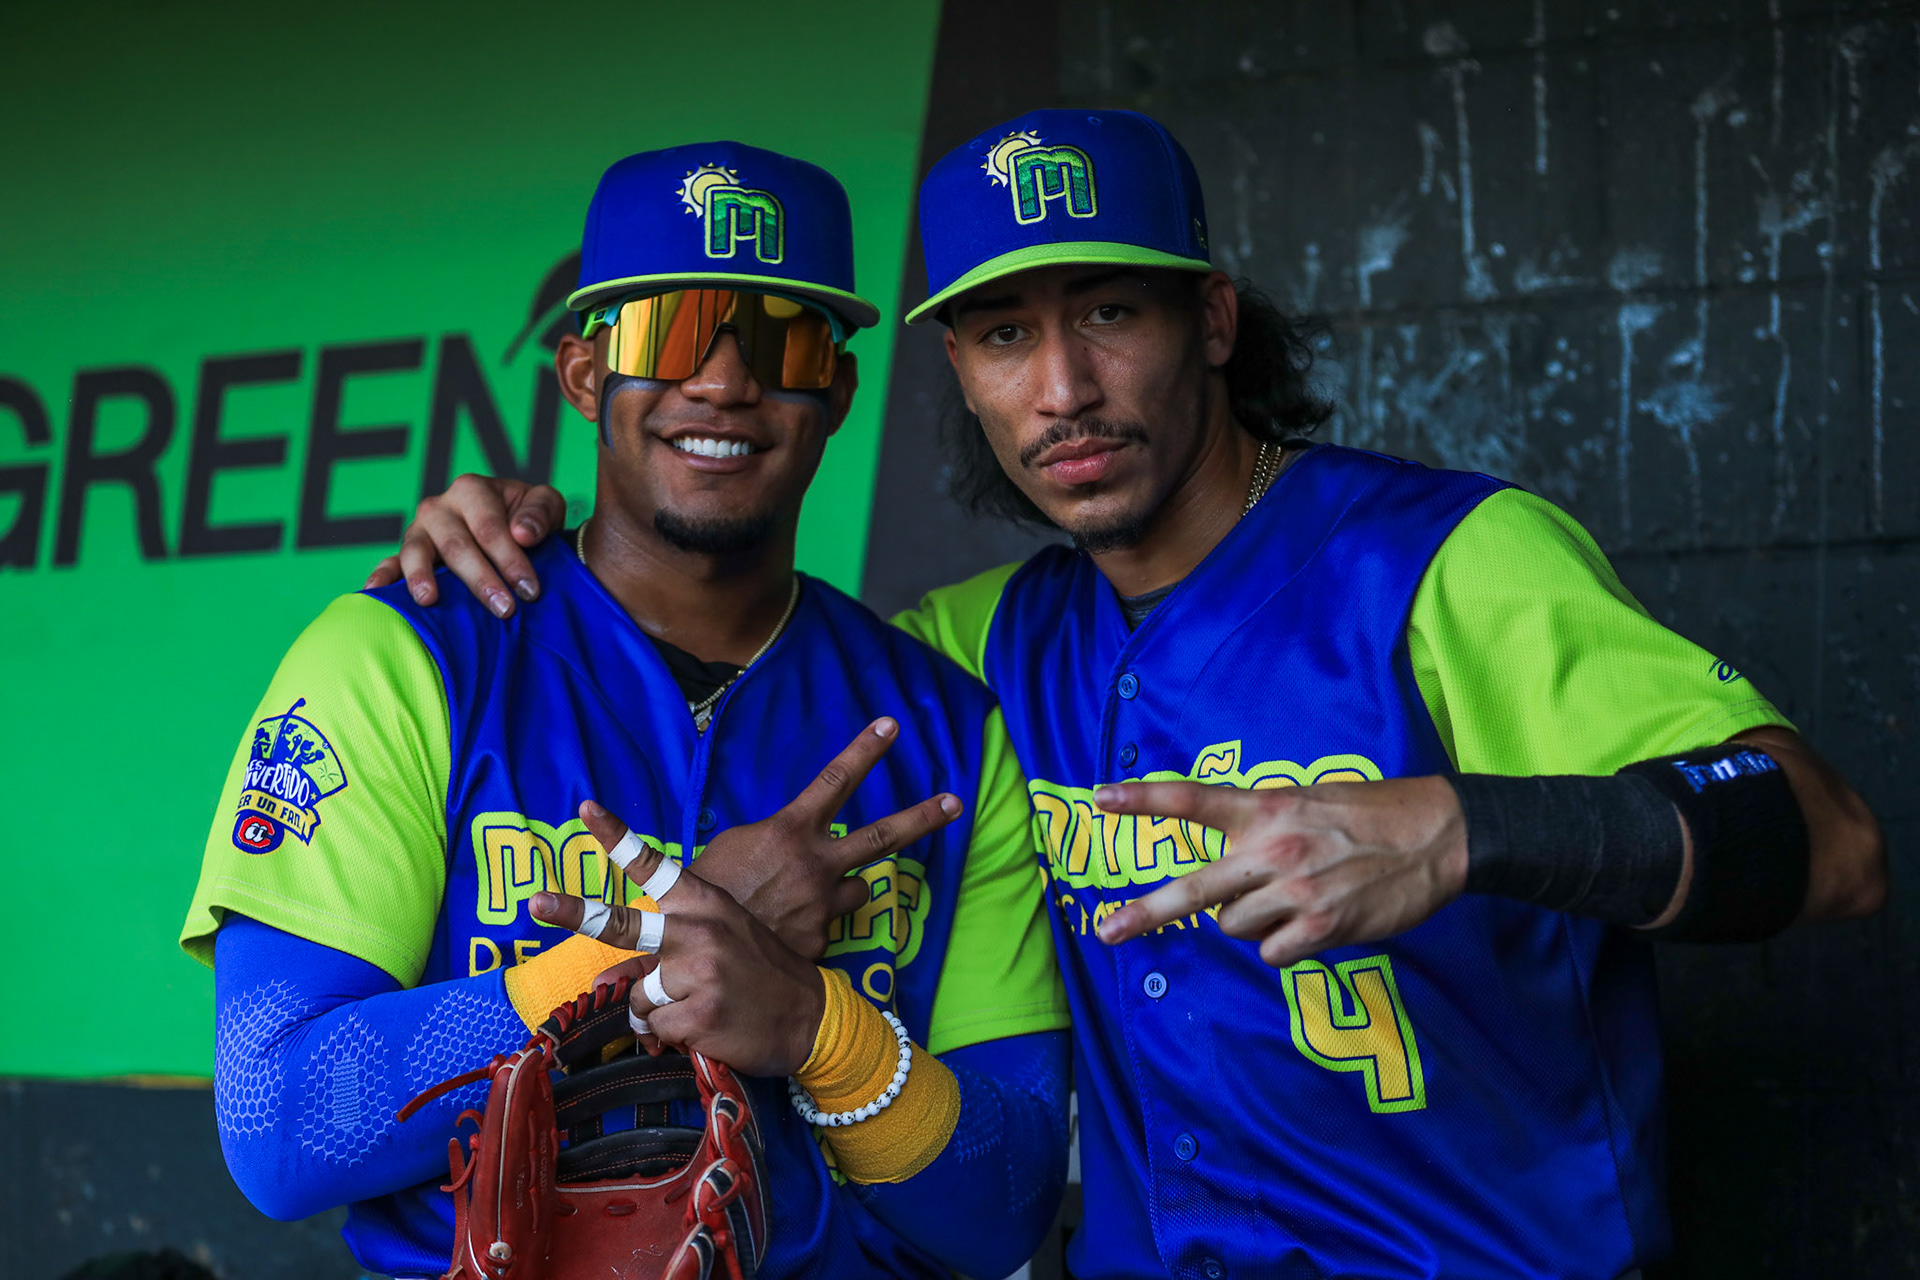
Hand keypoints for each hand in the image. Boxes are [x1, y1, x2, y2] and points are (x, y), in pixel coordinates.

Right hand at [362, 474, 566, 617]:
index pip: (489, 528)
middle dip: (480, 579)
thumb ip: (539, 513)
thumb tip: (522, 534)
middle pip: (456, 545)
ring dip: (423, 577)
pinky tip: (375, 592)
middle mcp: (439, 507)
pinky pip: (390, 563)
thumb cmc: (527, 518)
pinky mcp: (407, 554)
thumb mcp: (544, 505)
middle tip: (503, 609)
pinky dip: (381, 575)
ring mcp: (419, 531)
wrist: (512, 529)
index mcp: (472, 490)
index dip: (510, 559)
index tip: (530, 590)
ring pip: (416, 551)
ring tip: (430, 600)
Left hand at [535, 800, 825, 1076]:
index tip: (585, 809)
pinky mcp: (700, 1013)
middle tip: (536, 902)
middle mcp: (699, 931)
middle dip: (573, 911)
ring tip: (699, 1008)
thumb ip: (671, 945)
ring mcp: (700, 971)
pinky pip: (656, 1027)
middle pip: (622, 924)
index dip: (617, 837)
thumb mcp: (727, 937)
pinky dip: (673, 1036)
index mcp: (705, 903)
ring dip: (659, 1010)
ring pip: (638, 995)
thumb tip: (603, 981)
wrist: (813, 1016)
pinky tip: (706, 1028)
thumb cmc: (762, 975)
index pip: (654, 867)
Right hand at [695, 718, 962, 956]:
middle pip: (883, 836)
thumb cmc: (709, 888)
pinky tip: (782, 934)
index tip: (891, 726)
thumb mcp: (733, 846)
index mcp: (791, 830)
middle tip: (954, 803)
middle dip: (923, 817)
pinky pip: (828, 927)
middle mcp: (818, 863)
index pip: (836, 780)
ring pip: (860, 889)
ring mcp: (824, 903)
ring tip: (807, 899)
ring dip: (845, 889)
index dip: (865, 750)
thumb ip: (769, 838)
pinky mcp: (822, 939)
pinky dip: (812, 927)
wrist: (699, 949)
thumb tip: (784, 841)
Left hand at [1092, 775, 1468, 967]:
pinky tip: (1315, 922)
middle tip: (1106, 932)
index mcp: (1266, 809)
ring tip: (1294, 899)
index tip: (1098, 799)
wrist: (1438, 835)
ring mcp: (1296, 892)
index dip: (1143, 800)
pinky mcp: (1321, 928)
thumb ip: (1262, 827)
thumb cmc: (1369, 816)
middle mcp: (1273, 850)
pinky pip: (1272, 953)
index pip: (1192, 799)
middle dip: (1145, 913)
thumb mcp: (1307, 801)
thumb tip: (1229, 873)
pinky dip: (1284, 946)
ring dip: (1252, 922)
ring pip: (1235, 928)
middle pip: (1193, 889)